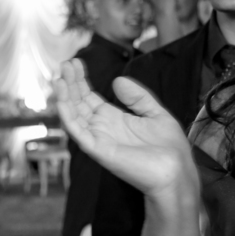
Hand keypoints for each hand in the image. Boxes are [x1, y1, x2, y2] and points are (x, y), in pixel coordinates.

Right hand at [54, 59, 193, 199]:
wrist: (175, 172)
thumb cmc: (168, 149)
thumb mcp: (156, 114)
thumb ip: (137, 98)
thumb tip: (117, 80)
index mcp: (113, 119)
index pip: (89, 97)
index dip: (81, 81)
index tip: (75, 63)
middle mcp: (101, 128)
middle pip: (78, 102)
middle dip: (71, 83)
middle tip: (65, 63)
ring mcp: (97, 138)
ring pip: (73, 115)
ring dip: (65, 96)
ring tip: (59, 77)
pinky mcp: (97, 149)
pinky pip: (77, 131)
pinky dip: (67, 115)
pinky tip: (62, 100)